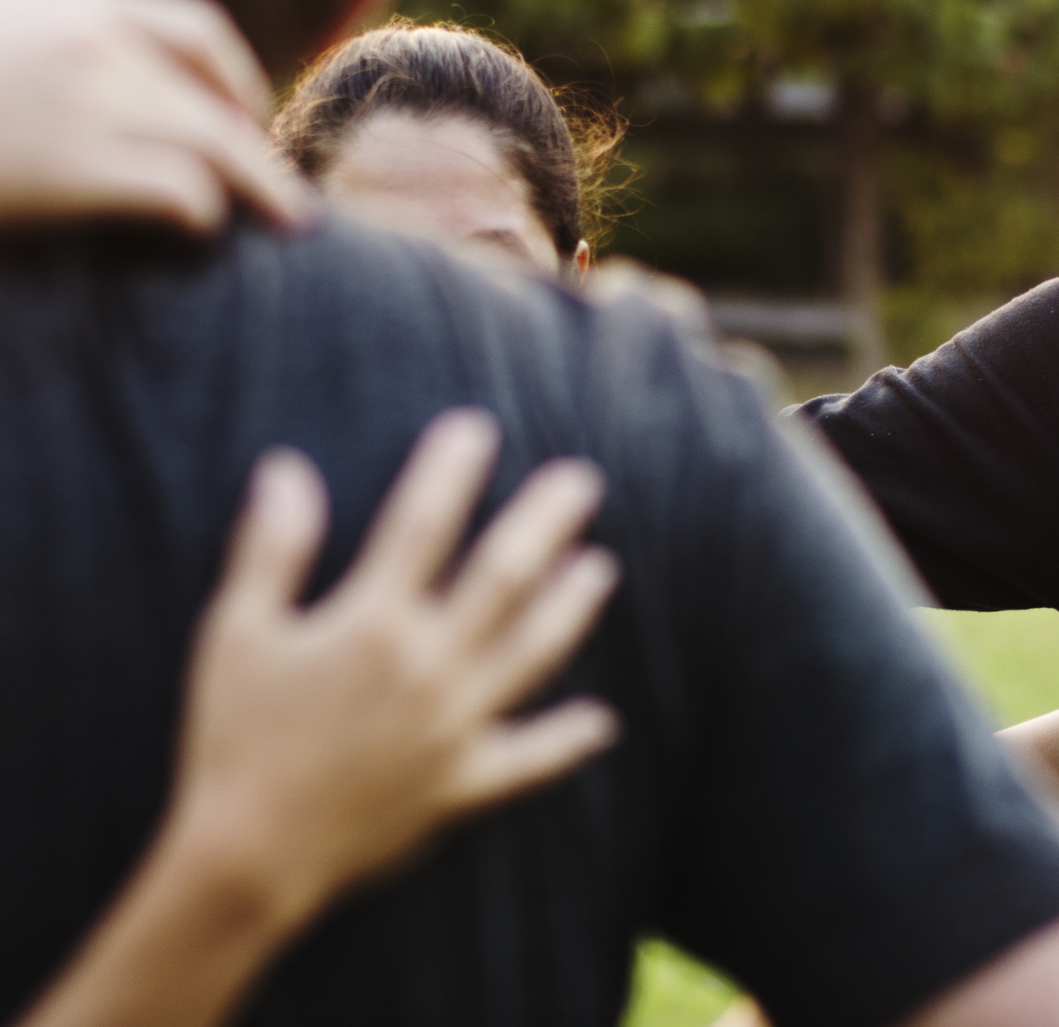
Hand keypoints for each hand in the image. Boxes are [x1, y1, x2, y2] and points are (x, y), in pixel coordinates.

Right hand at [0, 0, 310, 235]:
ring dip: (260, 185)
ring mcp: (82, 96)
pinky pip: (182, 186)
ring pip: (216, 138)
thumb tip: (137, 95)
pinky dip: (205, 212)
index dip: (240, 83)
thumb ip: (61, 42)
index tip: (250, 125)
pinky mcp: (68, 164)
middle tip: (291, 198)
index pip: (198, 29)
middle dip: (262, 153)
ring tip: (286, 219)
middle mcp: (89, 37)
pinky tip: (202, 227)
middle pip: (216, 97)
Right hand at [165, 409, 618, 931]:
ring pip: (534, 653)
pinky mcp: (463, 784)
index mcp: (373, 623)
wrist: (248, 854)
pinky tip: (602, 722)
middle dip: (546, 521)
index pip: (424, 526)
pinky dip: (567, 741)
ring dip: (572, 607)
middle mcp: (429, 666)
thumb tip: (286, 469)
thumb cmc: (233, 738)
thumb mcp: (236, 634)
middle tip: (583, 479)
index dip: (451, 470)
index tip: (478, 427)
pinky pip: (529, 760)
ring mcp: (455, 726)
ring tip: (601, 568)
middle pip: (505, 576)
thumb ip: (272, 549)